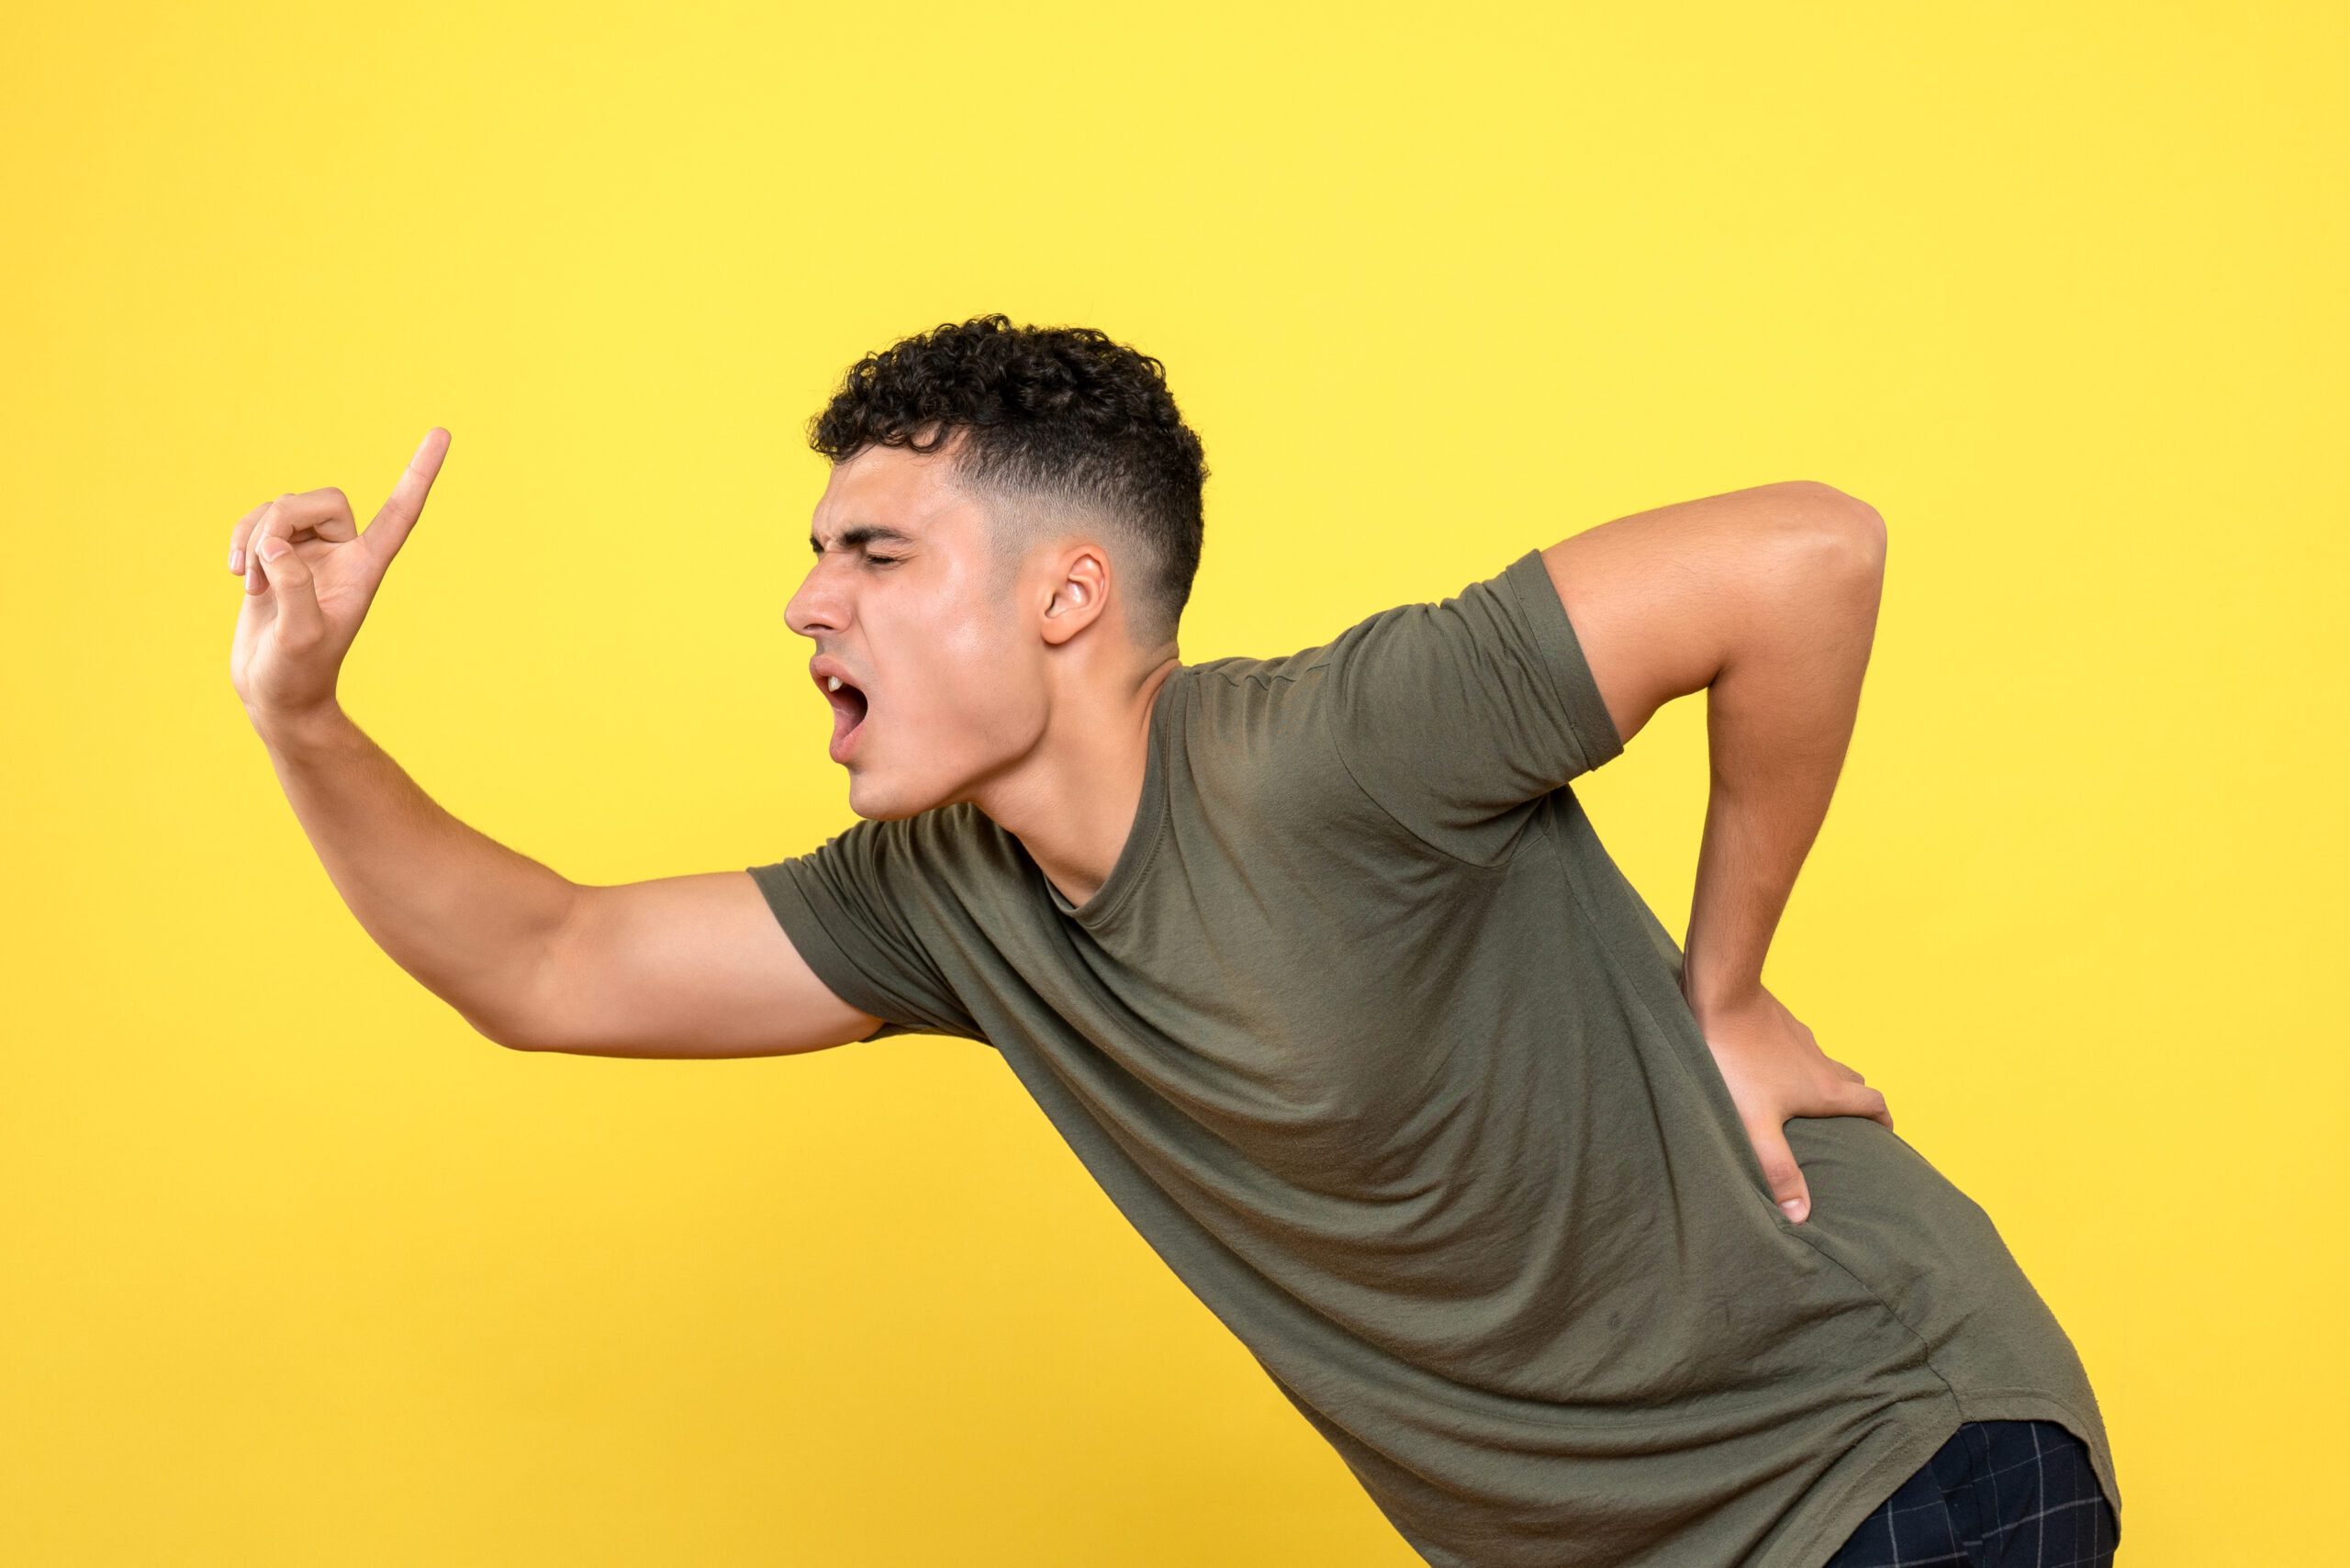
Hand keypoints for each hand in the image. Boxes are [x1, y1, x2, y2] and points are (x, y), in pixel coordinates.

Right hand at [228, 430, 449, 734]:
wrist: (275, 695)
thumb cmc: (296, 676)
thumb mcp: (299, 638)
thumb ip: (294, 587)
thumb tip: (277, 544)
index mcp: (366, 569)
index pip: (401, 513)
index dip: (420, 473)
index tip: (442, 431)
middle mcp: (344, 555)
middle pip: (322, 500)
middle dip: (281, 521)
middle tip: (260, 567)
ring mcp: (309, 554)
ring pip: (282, 507)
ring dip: (254, 537)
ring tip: (249, 582)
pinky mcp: (276, 558)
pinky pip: (257, 522)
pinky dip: (240, 539)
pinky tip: (235, 574)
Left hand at [1688, 983, 1890, 1223]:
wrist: (1721, 997)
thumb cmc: (1737, 1061)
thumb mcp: (1756, 1124)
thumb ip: (1777, 1168)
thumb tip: (1801, 1216)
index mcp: (1826, 1089)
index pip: (1874, 1102)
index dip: (1883, 1119)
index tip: (1884, 1134)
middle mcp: (1821, 1062)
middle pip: (1853, 1082)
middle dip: (1855, 1102)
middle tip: (1845, 1124)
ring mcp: (1801, 1040)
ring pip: (1824, 1063)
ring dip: (1824, 1081)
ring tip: (1805, 1102)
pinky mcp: (1778, 1024)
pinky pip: (1796, 1046)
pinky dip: (1795, 1062)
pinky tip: (1768, 1069)